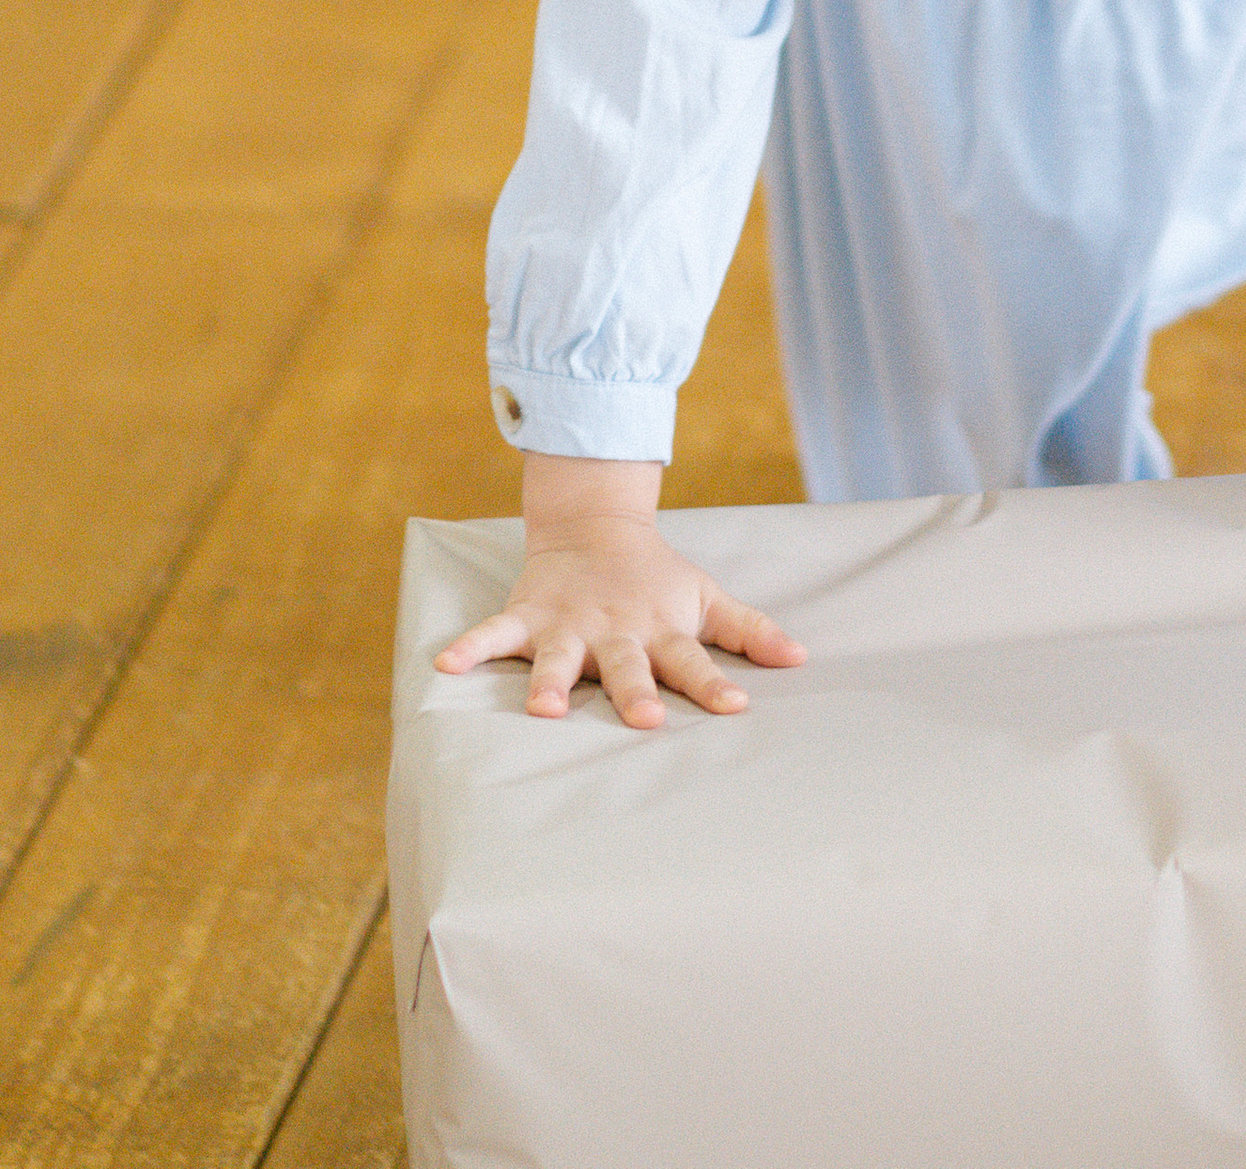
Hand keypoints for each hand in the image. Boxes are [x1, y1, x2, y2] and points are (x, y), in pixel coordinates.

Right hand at [433, 453, 805, 732]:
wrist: (596, 526)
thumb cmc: (657, 578)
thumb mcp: (704, 598)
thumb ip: (748, 631)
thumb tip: (801, 659)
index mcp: (659, 630)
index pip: (692, 661)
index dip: (713, 684)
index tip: (735, 707)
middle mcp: (614, 631)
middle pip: (625, 666)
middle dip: (633, 692)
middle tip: (643, 719)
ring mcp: (567, 623)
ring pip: (556, 656)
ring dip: (548, 681)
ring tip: (539, 710)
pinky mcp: (528, 614)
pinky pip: (494, 633)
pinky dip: (470, 646)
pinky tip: (445, 664)